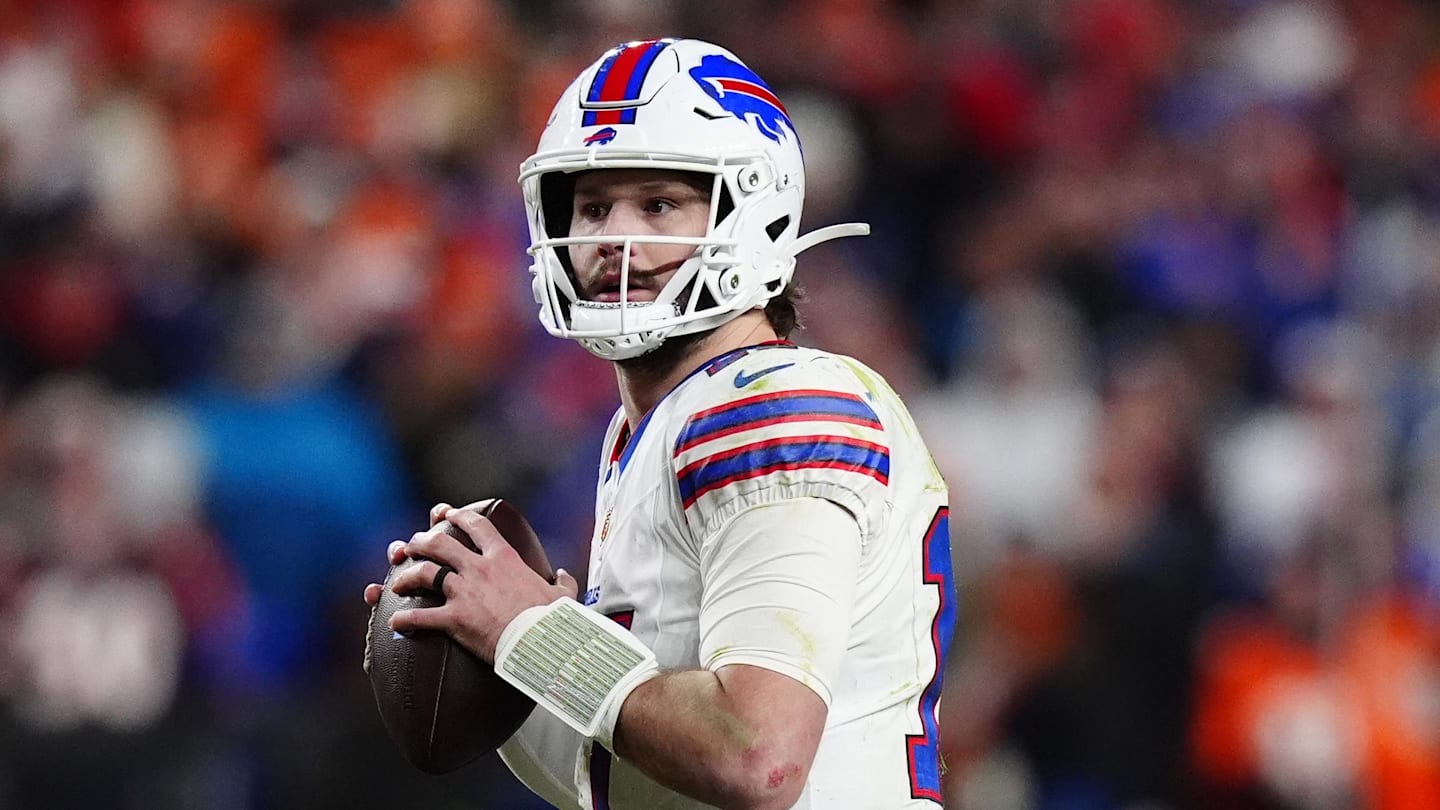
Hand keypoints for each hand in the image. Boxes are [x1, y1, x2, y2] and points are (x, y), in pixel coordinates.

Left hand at [380, 505, 577, 662]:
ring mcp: (464, 592)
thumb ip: (562, 581)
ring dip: (407, 574)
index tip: (447, 514)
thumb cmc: (552, 618)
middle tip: (414, 544)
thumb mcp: (562, 594)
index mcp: (504, 558)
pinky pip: (420, 617)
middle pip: (440, 544)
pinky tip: (396, 621)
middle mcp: (479, 569)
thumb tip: (563, 574)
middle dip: (422, 541)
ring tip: (398, 580)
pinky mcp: (454, 618)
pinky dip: (405, 619)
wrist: (543, 641)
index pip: (477, 527)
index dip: (458, 517)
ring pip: (424, 573)